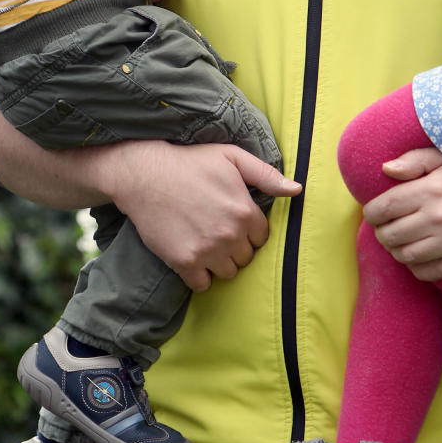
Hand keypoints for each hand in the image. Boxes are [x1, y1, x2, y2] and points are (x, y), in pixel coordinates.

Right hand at [87, 140, 299, 291]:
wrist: (144, 174)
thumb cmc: (190, 162)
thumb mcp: (232, 157)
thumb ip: (266, 175)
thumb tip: (297, 189)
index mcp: (245, 212)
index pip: (262, 238)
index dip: (249, 230)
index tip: (234, 222)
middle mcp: (229, 235)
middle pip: (246, 258)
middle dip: (236, 247)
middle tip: (217, 231)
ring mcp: (207, 251)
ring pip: (227, 272)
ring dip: (219, 262)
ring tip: (206, 243)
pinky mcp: (184, 262)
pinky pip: (203, 284)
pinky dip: (199, 276)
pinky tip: (192, 256)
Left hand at [363, 145, 441, 280]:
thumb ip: (416, 162)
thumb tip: (386, 170)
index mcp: (431, 189)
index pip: (382, 208)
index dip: (371, 215)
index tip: (375, 215)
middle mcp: (439, 216)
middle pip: (389, 235)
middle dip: (383, 235)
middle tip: (388, 231)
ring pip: (404, 256)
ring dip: (397, 252)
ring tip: (402, 244)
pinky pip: (425, 272)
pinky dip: (415, 268)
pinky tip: (419, 256)